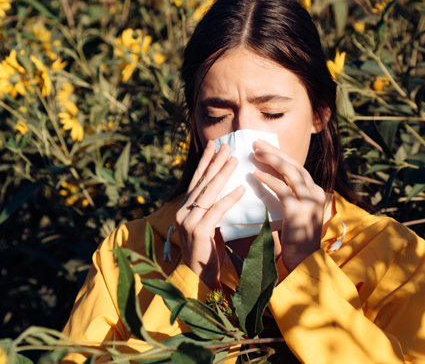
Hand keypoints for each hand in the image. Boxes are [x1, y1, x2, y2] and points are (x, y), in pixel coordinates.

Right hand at [176, 141, 245, 288]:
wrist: (197, 279)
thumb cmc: (207, 254)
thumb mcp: (208, 227)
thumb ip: (212, 210)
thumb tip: (226, 191)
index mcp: (185, 210)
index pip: (196, 181)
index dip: (205, 162)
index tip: (213, 146)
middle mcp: (183, 213)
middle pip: (201, 182)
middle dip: (214, 162)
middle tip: (226, 146)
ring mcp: (188, 222)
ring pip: (208, 193)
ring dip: (223, 175)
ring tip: (235, 160)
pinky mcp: (198, 232)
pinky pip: (216, 210)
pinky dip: (229, 198)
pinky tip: (241, 189)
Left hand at [252, 140, 326, 272]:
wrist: (303, 259)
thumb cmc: (295, 236)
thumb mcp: (294, 209)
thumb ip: (288, 194)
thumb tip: (269, 176)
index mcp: (314, 191)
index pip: (296, 166)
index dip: (280, 154)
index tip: (264, 145)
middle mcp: (314, 193)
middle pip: (293, 164)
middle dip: (274, 151)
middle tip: (257, 143)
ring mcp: (308, 201)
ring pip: (290, 172)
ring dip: (271, 160)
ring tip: (255, 153)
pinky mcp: (298, 211)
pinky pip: (282, 190)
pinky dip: (268, 179)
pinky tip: (255, 174)